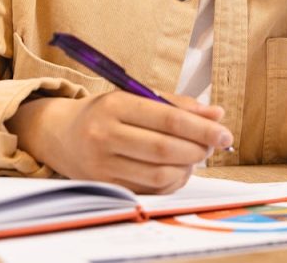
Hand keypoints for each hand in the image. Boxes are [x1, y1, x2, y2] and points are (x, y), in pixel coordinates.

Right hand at [7, 92, 232, 193]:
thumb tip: (216, 114)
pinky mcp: (105, 185)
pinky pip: (150, 189)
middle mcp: (105, 135)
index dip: (202, 128)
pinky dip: (172, 181)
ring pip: (159, 174)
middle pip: (165, 149)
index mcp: (116, 105)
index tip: (225, 132)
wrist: (61, 134)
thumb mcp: (136, 96)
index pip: (168, 119)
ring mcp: (102, 164)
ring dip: (187, 168)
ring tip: (195, 156)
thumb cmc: (107, 112)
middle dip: (198, 149)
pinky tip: (178, 170)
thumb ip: (177, 104)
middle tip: (213, 145)